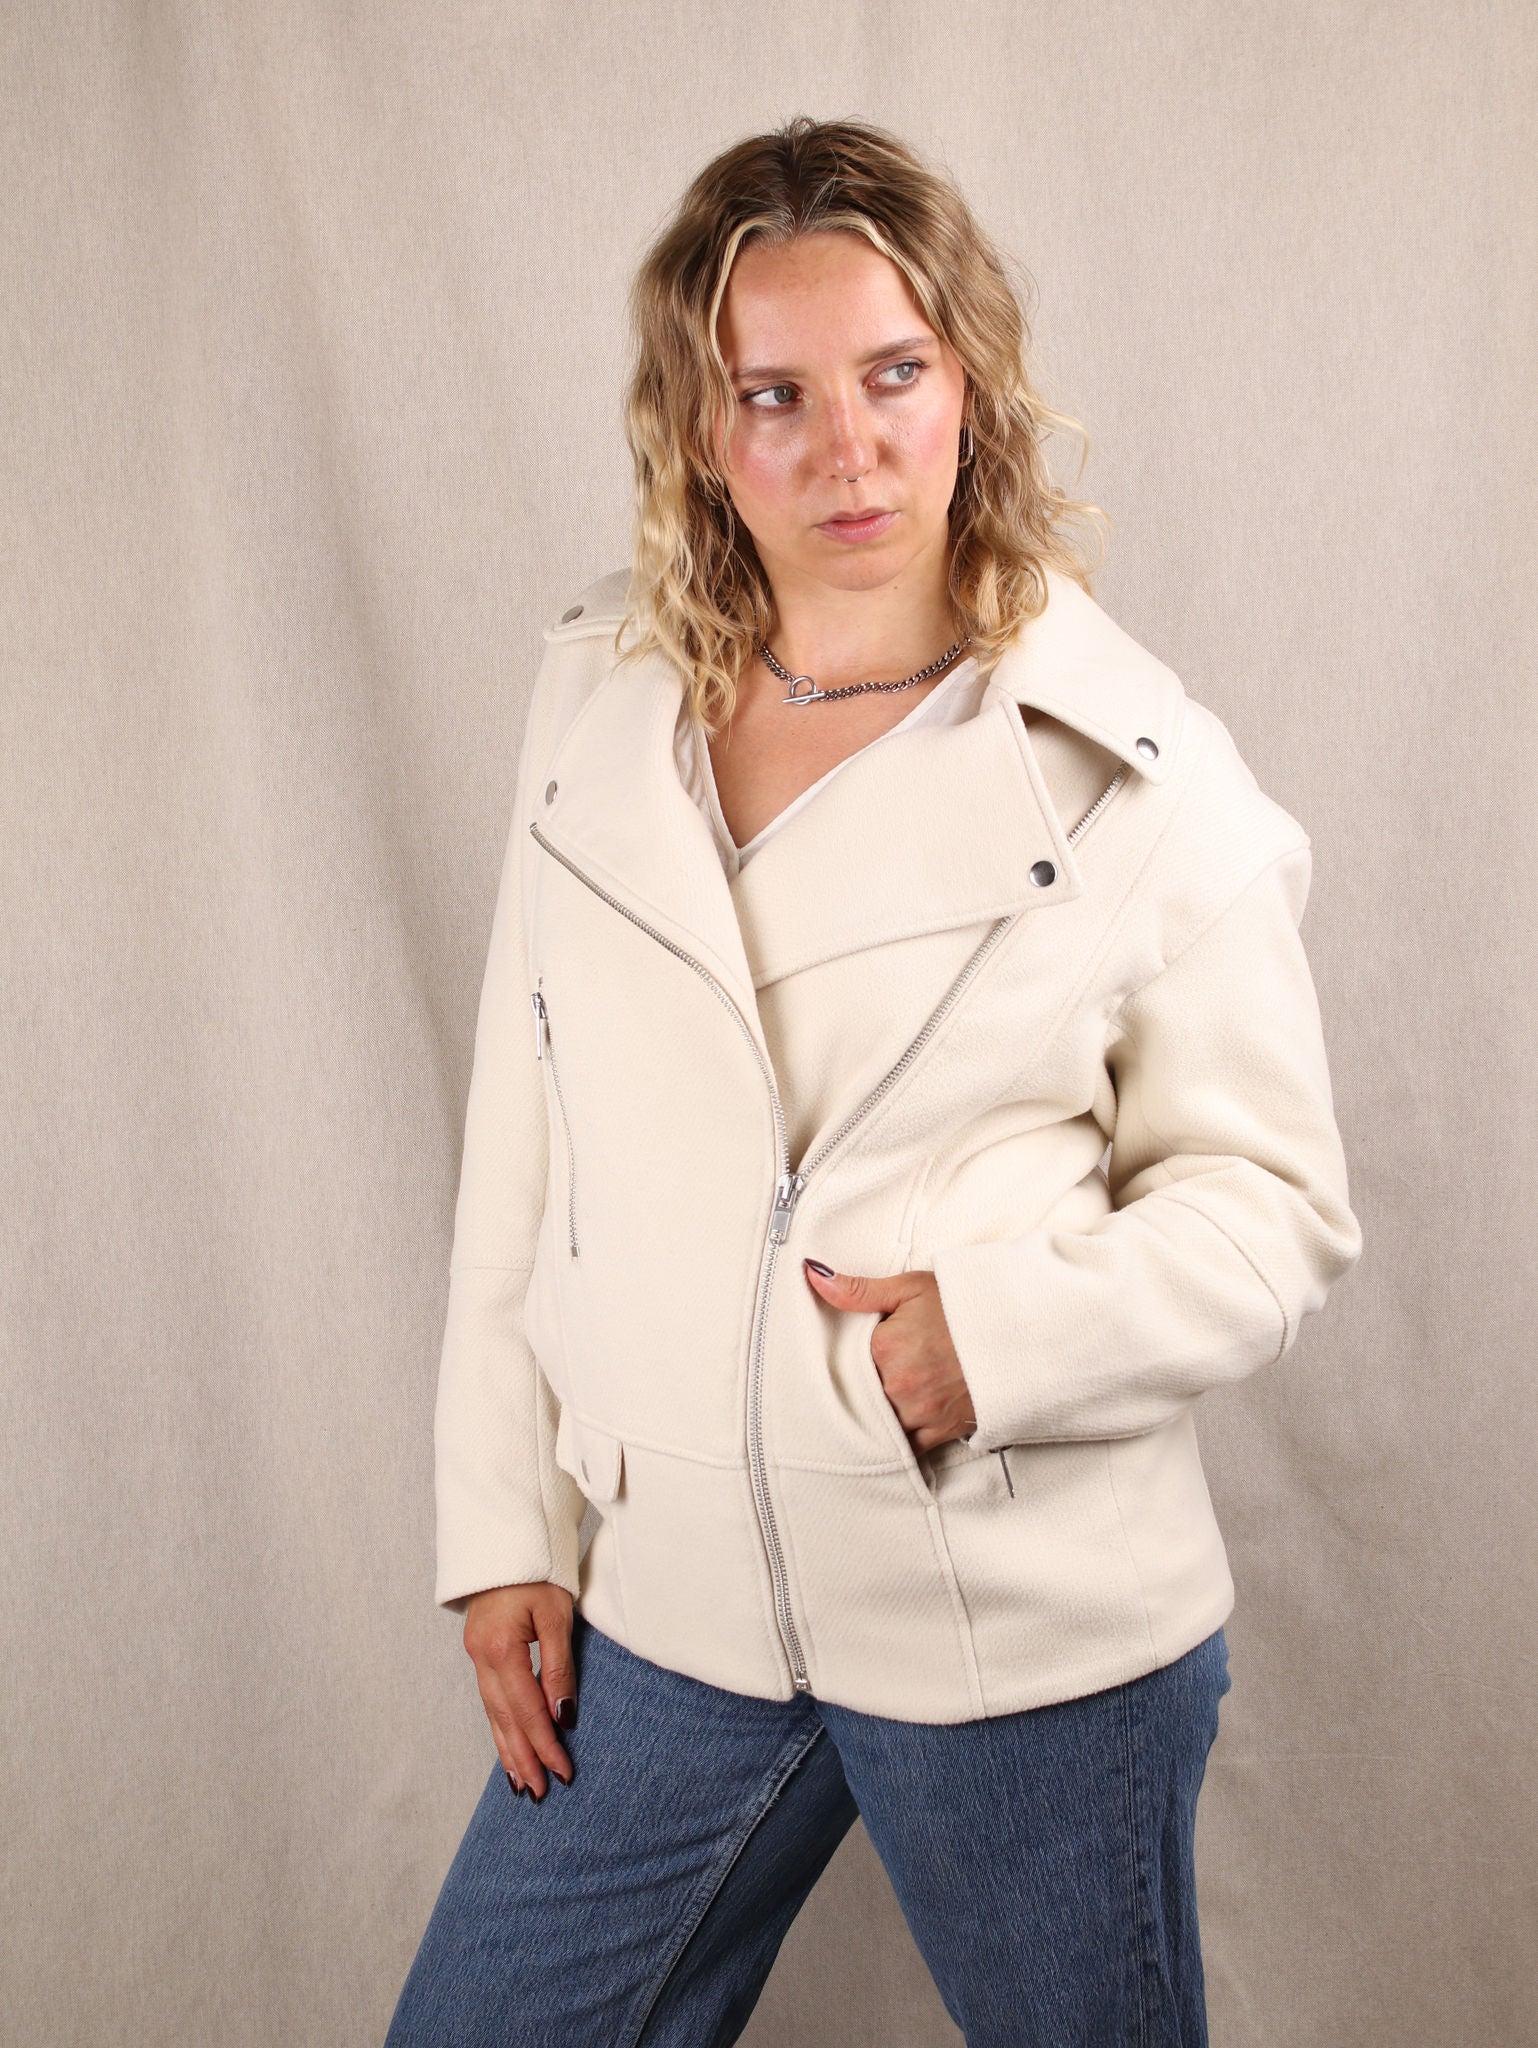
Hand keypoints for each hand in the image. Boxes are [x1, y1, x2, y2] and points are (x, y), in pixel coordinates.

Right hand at [462, 1582, 577, 1800]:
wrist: (504, 1541)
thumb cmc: (537, 1571)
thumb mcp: (556, 1615)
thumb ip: (558, 1666)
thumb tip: (564, 1714)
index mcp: (501, 1648)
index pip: (527, 1709)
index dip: (545, 1743)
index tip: (563, 1771)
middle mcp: (482, 1657)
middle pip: (505, 1719)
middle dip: (524, 1757)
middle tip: (540, 1792)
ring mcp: (476, 1656)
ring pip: (492, 1714)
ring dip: (508, 1750)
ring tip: (521, 1784)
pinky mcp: (479, 1653)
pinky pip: (489, 1699)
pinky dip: (499, 1727)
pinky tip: (506, 1747)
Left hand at [802, 1258, 977, 1454]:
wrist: (1019, 1333)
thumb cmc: (964, 1307)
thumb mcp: (910, 1288)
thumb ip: (859, 1289)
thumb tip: (814, 1276)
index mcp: (887, 1348)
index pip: (846, 1356)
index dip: (852, 1351)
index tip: (863, 1346)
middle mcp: (899, 1386)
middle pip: (860, 1390)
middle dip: (865, 1380)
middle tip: (880, 1367)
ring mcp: (920, 1413)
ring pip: (878, 1421)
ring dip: (878, 1410)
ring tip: (891, 1390)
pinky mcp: (939, 1433)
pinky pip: (904, 1447)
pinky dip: (899, 1437)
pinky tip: (899, 1422)